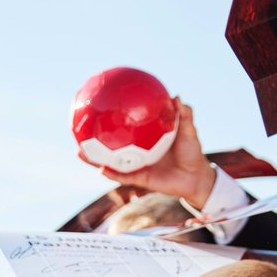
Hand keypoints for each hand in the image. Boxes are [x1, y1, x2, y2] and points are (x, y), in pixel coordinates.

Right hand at [80, 98, 216, 207]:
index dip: (111, 119)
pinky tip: (101, 169)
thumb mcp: (188, 131)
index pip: (124, 127)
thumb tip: (175, 97)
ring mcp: (135, 165)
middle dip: (93, 139)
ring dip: (94, 159)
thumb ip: (183, 115)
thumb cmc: (192, 152)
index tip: (98, 108)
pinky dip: (111, 174)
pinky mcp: (139, 179)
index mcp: (143, 138)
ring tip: (79, 152)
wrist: (196, 178)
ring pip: (109, 162)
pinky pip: (122, 177)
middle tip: (79, 130)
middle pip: (109, 145)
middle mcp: (135, 151)